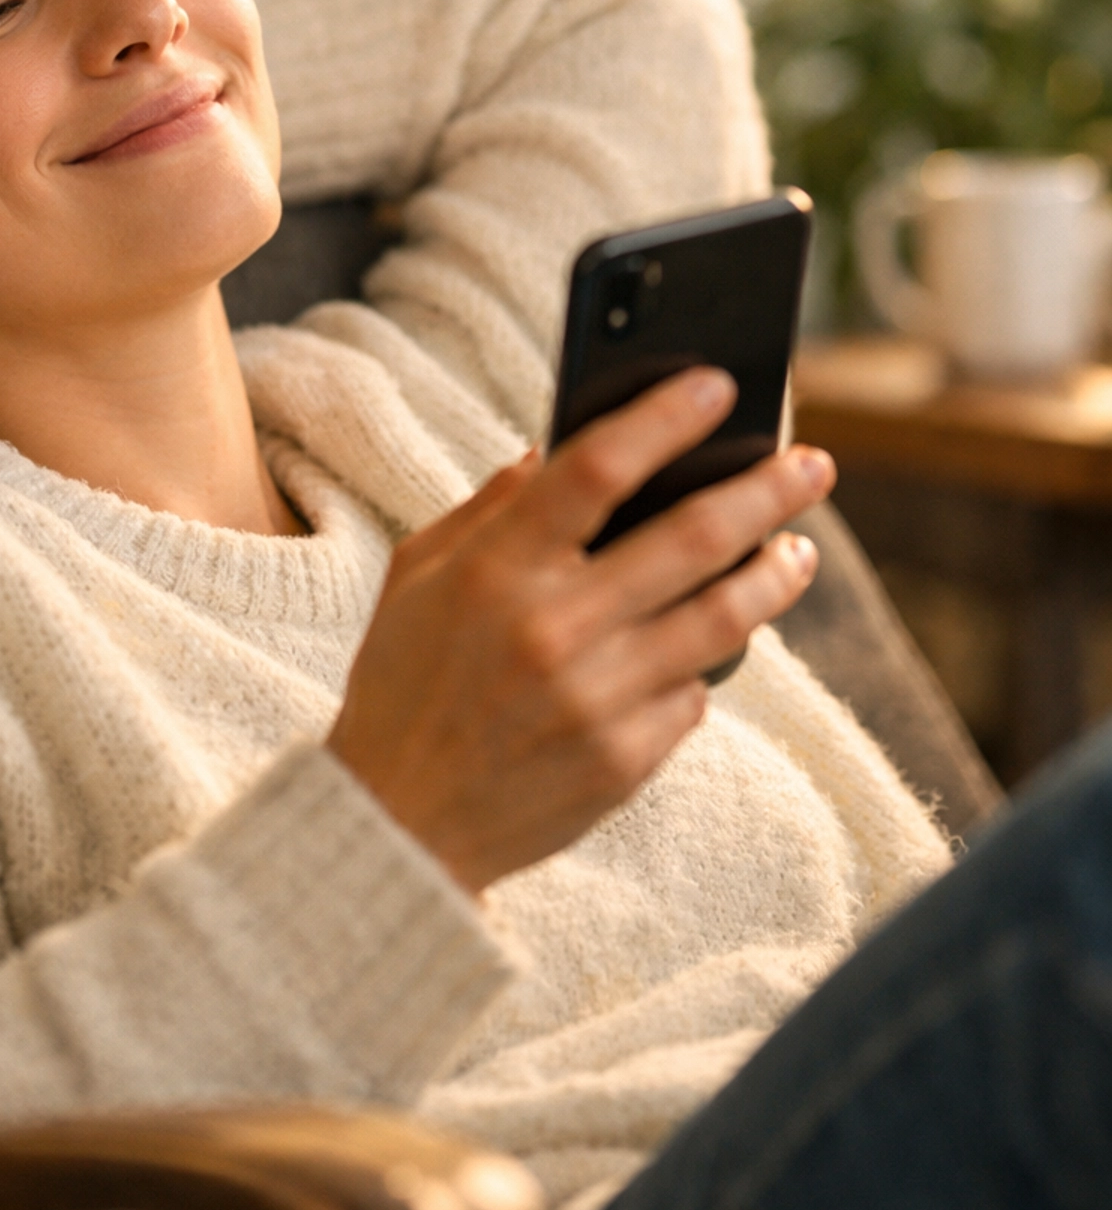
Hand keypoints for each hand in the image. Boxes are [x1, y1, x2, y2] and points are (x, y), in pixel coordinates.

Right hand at [327, 368, 833, 893]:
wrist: (398, 824)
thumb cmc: (403, 681)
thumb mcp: (417, 576)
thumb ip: (490, 509)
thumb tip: (561, 449)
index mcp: (496, 569)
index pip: (598, 467)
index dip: (665, 418)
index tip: (721, 385)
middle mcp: (553, 629)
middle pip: (692, 537)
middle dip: (766, 490)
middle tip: (812, 465)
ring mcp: (595, 699)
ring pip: (722, 618)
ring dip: (774, 575)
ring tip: (798, 550)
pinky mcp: (624, 760)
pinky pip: (693, 693)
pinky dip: (702, 662)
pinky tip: (709, 643)